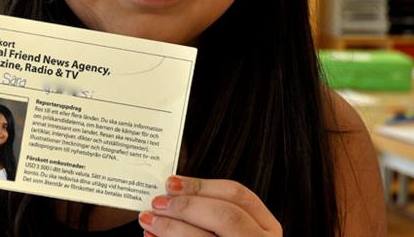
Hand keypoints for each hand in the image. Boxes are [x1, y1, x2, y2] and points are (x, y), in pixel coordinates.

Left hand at [138, 175, 281, 236]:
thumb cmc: (222, 236)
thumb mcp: (230, 227)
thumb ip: (208, 209)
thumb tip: (172, 190)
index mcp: (265, 227)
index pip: (237, 195)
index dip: (201, 185)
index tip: (171, 183)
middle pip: (225, 216)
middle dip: (186, 206)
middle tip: (157, 203)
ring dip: (171, 227)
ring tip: (148, 219)